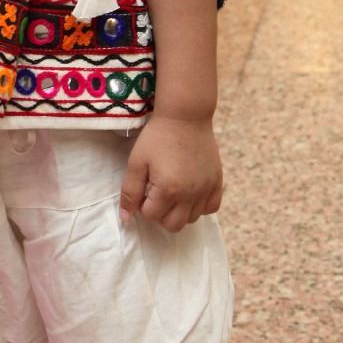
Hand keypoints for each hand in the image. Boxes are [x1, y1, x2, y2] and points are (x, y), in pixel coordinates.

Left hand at [119, 114, 222, 231]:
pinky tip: (190, 193)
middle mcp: (190, 194)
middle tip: (156, 194)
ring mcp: (206, 189)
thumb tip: (125, 218)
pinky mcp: (217, 182)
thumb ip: (130, 192)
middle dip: (160, 214)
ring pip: (193, 219)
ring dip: (179, 211)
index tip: (143, 188)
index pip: (152, 216)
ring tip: (172, 191)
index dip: (142, 205)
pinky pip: (211, 208)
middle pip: (174, 225)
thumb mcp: (137, 163)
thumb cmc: (157, 137)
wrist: (185, 117)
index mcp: (169, 190)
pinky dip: (200, 206)